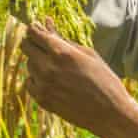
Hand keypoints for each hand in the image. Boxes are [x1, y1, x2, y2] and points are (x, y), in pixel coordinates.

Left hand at [21, 19, 137, 137]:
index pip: (35, 34)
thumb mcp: (88, 54)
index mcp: (62, 53)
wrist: (110, 113)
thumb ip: (64, 40)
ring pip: (28, 65)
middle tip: (43, 43)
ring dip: (36, 60)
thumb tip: (47, 23)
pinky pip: (29, 83)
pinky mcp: (42, 100)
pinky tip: (50, 79)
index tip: (37, 26)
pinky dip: (35, 78)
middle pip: (26, 47)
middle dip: (33, 42)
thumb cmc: (104, 80)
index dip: (34, 28)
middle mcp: (48, 68)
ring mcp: (43, 85)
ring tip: (54, 64)